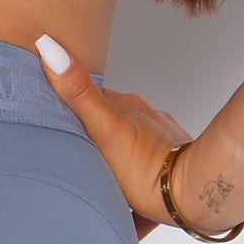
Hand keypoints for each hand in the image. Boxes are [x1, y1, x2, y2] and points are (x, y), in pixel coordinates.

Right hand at [34, 32, 193, 241]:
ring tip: (98, 178)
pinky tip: (126, 196)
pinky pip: (145, 171)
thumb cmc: (147, 168)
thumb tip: (50, 47)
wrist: (193, 195)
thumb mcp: (104, 129)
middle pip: (107, 121)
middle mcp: (144, 117)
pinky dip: (134, 179)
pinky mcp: (169, 165)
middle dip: (91, 133)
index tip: (51, 114)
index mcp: (124, 106)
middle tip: (73, 152)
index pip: (87, 97)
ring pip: (127, 144)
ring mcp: (159, 140)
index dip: (67, 104)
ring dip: (113, 157)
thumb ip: (78, 93)